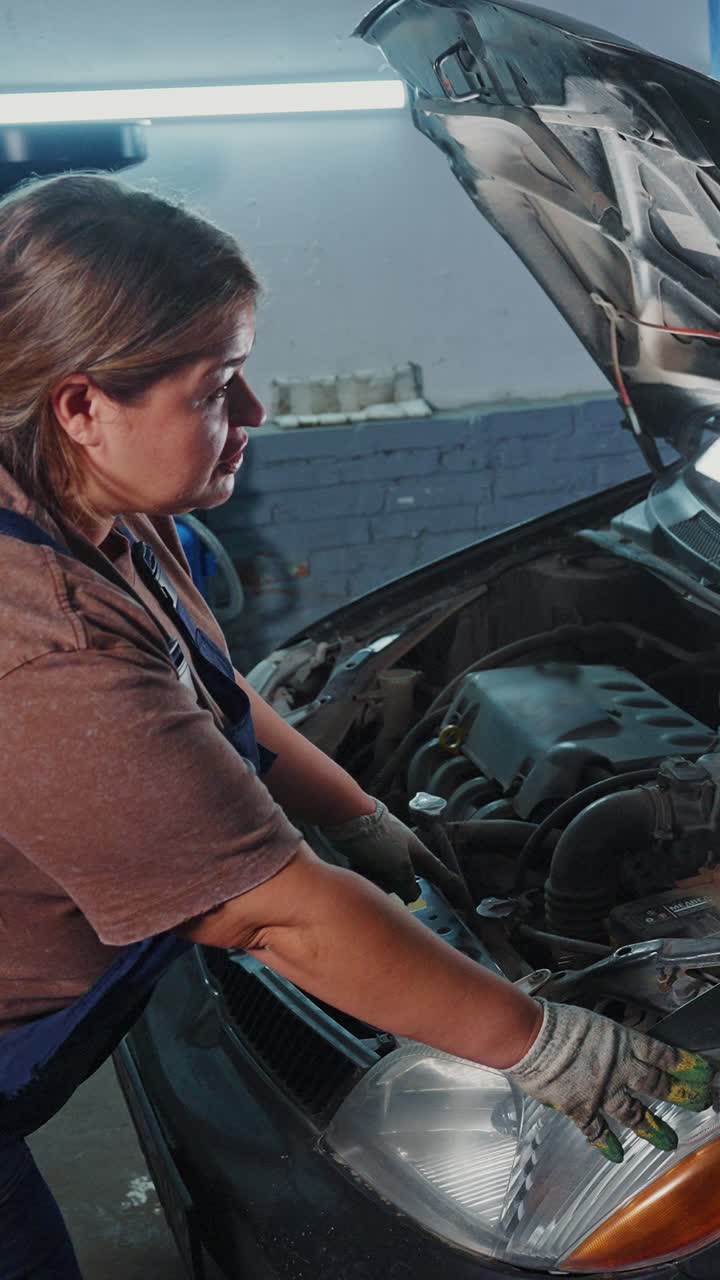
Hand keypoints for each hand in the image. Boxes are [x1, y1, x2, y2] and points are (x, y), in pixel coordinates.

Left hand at [322, 798, 466, 904]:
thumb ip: (409, 885)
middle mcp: (403, 849)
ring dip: (376, 878)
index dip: (448, 882)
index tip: (457, 890)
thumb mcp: (399, 867)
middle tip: (384, 883)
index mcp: (417, 850)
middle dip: (394, 885)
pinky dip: (363, 871)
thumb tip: (412, 896)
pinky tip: (355, 865)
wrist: (348, 816)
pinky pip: (369, 869)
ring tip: (365, 869)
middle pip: (407, 877)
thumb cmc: (378, 839)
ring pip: (386, 875)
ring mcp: (385, 848)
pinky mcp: (367, 849)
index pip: (437, 870)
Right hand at [506, 999, 715, 1162]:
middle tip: (698, 1103)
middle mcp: (619, 1069)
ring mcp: (603, 1092)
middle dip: (681, 1095)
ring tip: (668, 1140)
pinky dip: (606, 1143)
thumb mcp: (587, 1021)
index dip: (684, 1065)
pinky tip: (616, 1154)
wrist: (530, 1037)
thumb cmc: (552, 1022)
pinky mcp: (582, 1109)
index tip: (703, 1073)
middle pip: (657, 1085)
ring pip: (635, 1113)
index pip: (662, 1055)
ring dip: (653, 1127)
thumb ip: (602, 1039)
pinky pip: (597, 1130)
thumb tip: (604, 1045)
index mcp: (621, 1041)